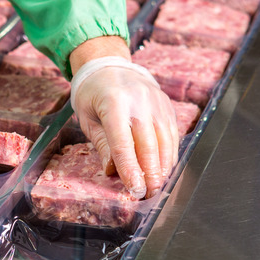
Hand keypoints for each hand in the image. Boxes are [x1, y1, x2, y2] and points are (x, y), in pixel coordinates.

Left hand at [69, 38, 177, 198]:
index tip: (135, 189)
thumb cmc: (93, 93)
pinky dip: (170, 154)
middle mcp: (139, 101)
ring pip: (165, 140)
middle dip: (150, 173)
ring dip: (163, 167)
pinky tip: (166, 169)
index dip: (130, 169)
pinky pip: (172, 133)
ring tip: (158, 186)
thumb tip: (112, 170)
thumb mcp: (87, 117)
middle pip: (149, 144)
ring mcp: (156, 102)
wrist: (109, 65)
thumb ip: (101, 143)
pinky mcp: (166, 105)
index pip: (123, 143)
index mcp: (114, 103)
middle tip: (149, 194)